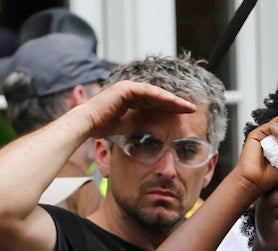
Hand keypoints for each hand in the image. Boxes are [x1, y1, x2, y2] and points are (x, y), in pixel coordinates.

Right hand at [80, 81, 198, 138]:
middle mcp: (130, 91)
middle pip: (158, 96)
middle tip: (192, 109)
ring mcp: (128, 88)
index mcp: (130, 100)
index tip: (183, 116)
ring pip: (157, 93)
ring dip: (173, 100)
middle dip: (175, 103)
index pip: (154, 103)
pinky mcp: (127, 88)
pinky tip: (175, 103)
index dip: (169, 109)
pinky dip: (163, 98)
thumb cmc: (100, 128)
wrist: (86, 124)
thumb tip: (148, 137)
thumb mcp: (124, 128)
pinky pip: (150, 92)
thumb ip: (136, 127)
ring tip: (188, 107)